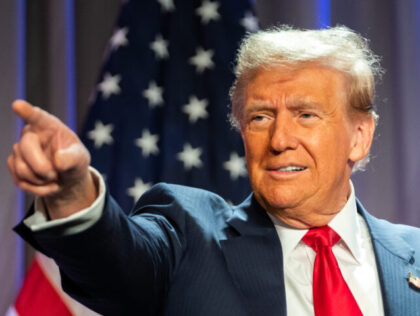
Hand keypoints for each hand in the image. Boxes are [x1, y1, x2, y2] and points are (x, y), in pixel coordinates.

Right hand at [7, 100, 96, 218]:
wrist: (66, 179)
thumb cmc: (74, 162)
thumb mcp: (80, 159)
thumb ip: (72, 158)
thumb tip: (57, 160)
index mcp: (49, 126)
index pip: (37, 117)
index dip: (27, 111)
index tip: (17, 105)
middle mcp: (31, 134)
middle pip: (25, 148)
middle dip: (41, 167)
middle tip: (55, 174)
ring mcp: (19, 149)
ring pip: (21, 168)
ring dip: (41, 180)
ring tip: (55, 179)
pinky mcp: (14, 165)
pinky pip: (20, 181)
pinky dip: (37, 189)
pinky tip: (49, 186)